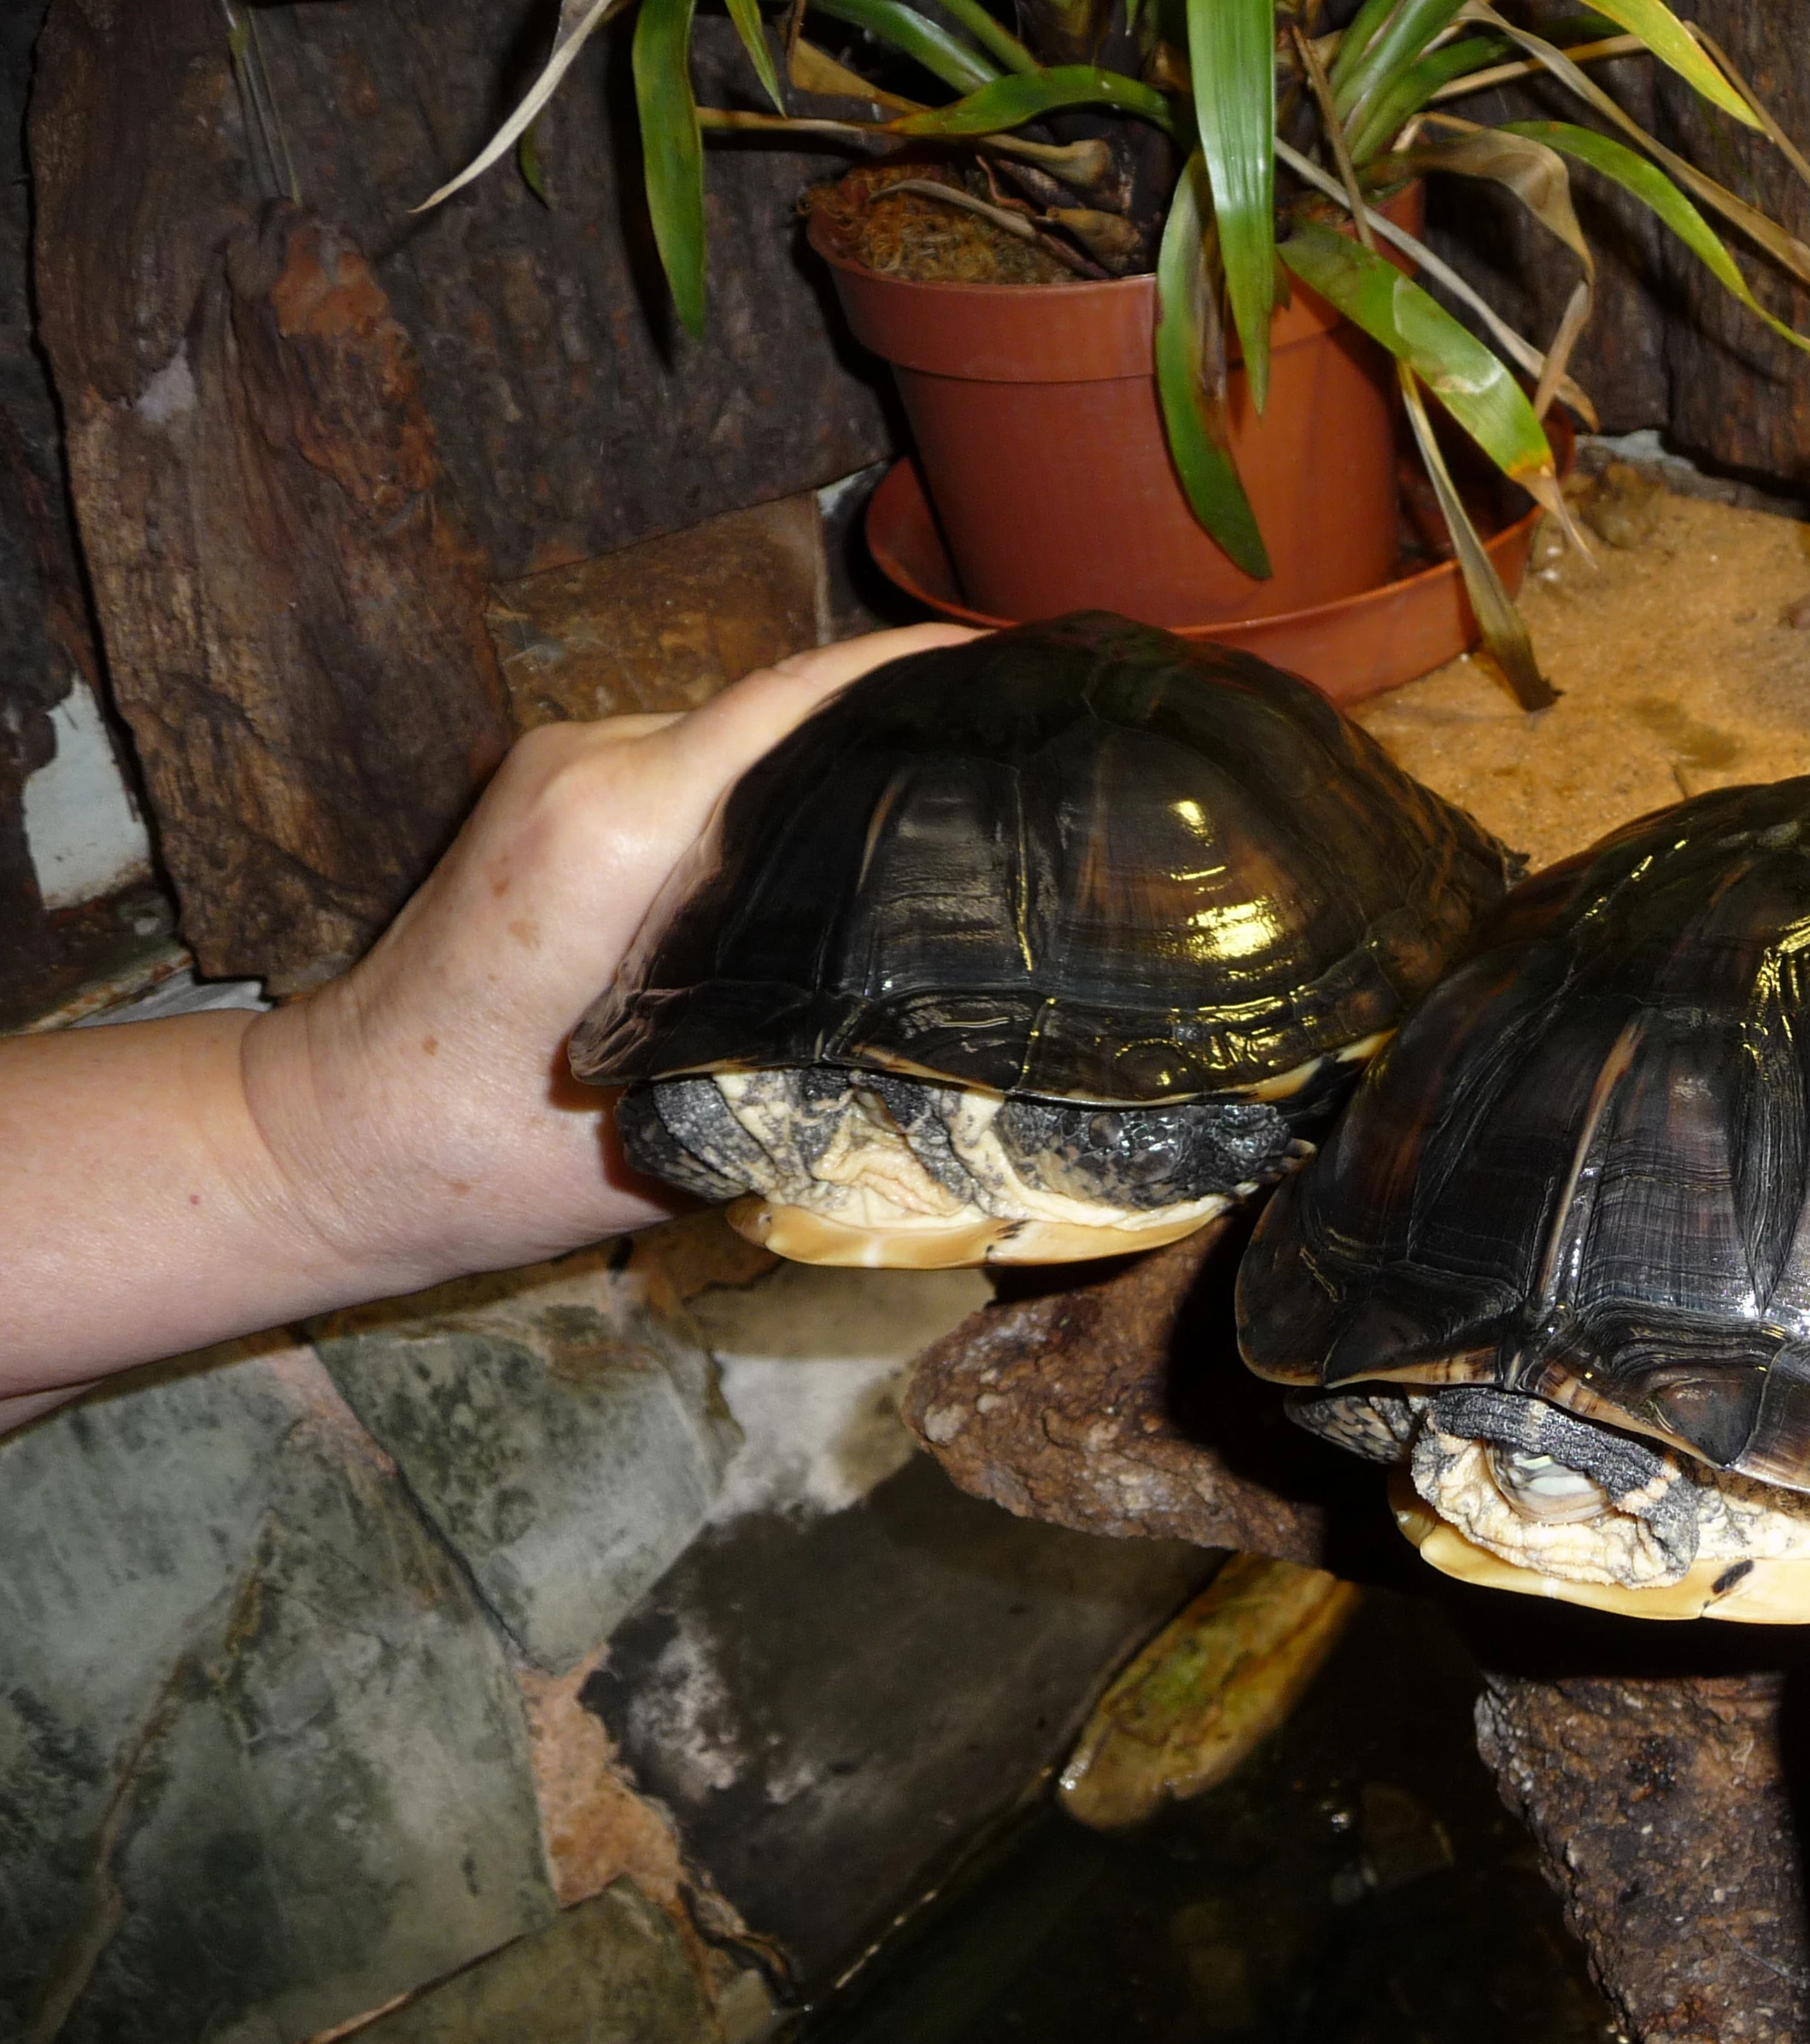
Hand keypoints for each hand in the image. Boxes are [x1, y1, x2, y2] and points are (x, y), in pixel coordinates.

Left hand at [241, 625, 973, 1286]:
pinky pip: (699, 764)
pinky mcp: (554, 782)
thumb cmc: (485, 1157)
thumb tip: (945, 1050)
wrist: (337, 1141)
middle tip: (1022, 777)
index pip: (795, 705)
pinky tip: (841, 854)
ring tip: (949, 822)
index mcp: (614, 828)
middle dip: (899, 729)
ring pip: (745, 739)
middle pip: (785, 713)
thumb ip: (799, 1058)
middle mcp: (591, 764)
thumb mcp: (673, 1129)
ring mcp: (566, 762)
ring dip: (833, 771)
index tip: (1020, 670)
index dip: (914, 674)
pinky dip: (773, 793)